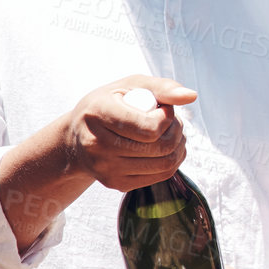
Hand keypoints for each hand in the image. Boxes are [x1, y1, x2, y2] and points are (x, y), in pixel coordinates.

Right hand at [63, 75, 197, 191]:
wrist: (78, 136)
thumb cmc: (110, 104)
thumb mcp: (131, 85)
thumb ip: (162, 87)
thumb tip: (191, 96)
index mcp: (98, 113)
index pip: (150, 129)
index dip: (167, 117)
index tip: (163, 108)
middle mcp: (97, 144)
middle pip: (160, 148)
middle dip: (177, 131)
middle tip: (173, 120)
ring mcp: (105, 168)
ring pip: (165, 164)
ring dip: (178, 146)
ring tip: (171, 132)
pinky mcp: (115, 183)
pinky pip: (160, 176)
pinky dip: (172, 160)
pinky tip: (164, 147)